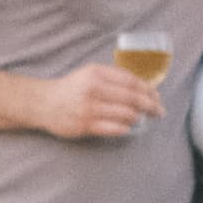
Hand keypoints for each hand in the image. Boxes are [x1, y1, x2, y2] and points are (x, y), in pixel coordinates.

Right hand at [41, 63, 162, 139]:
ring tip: (142, 118)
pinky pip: (114, 129)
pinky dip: (125, 128)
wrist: (43, 103)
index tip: (157, 96)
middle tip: (159, 111)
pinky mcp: (84, 125)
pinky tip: (128, 126)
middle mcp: (93, 89)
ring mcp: (89, 108)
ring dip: (138, 117)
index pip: (131, 81)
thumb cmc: (72, 88)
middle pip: (132, 98)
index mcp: (97, 73)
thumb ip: (113, 77)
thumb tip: (143, 88)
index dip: (148, 90)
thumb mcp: (90, 74)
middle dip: (150, 105)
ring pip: (125, 114)